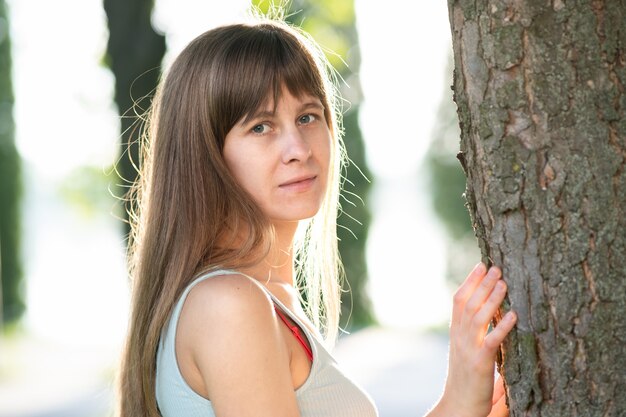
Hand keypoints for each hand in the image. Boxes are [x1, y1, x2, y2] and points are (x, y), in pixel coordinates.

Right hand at [440, 263, 516, 416]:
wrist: (457, 406)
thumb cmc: (466, 382)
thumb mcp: (467, 353)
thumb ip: (477, 337)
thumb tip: (495, 320)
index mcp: (455, 334)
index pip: (459, 301)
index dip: (469, 282)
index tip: (480, 265)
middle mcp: (459, 338)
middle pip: (468, 303)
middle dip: (481, 284)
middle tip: (496, 267)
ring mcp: (468, 349)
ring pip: (478, 317)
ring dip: (491, 298)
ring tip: (504, 282)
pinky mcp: (480, 363)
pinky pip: (491, 341)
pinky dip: (501, 326)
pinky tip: (513, 314)